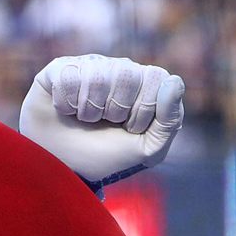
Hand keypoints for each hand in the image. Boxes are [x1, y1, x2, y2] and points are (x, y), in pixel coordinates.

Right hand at [18, 54, 184, 188]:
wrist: (61, 168)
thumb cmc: (105, 158)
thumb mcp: (146, 150)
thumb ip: (169, 121)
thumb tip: (175, 82)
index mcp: (143, 85)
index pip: (156, 77)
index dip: (143, 107)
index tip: (131, 128)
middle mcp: (117, 70)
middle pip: (126, 73)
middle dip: (116, 110)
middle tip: (106, 124)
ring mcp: (88, 66)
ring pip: (97, 75)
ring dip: (89, 110)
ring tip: (84, 120)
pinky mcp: (60, 69)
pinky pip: (69, 76)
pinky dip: (66, 104)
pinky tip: (65, 112)